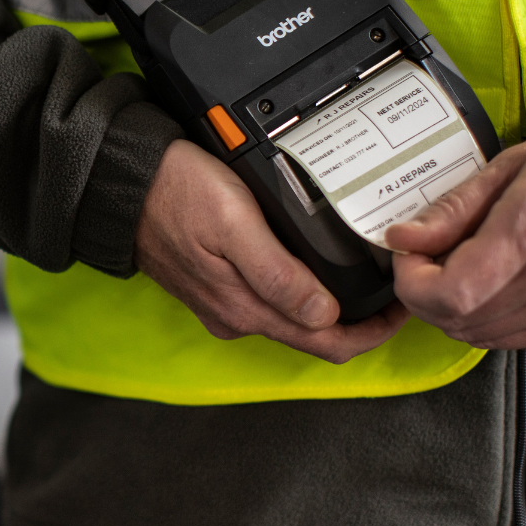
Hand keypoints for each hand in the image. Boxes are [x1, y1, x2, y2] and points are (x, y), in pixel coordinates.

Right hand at [135, 139, 408, 362]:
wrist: (122, 182)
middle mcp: (238, 314)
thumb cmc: (177, 192)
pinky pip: (272, 299)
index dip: (373, 333)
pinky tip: (318, 266)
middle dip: (361, 321)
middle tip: (395, 288)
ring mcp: (226, 301)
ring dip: (334, 306)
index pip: (327, 343)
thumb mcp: (233, 224)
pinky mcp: (218, 283)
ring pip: (294, 317)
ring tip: (366, 274)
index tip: (403, 306)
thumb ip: (278, 273)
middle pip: (315, 334)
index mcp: (246, 307)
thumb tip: (325, 315)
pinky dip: (305, 291)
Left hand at [385, 118, 525, 349]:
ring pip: (478, 335)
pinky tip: (485, 283)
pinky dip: (481, 318)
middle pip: (458, 320)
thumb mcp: (505, 167)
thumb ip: (450, 211)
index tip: (408, 253)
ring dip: (450, 309)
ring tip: (456, 266)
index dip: (413, 283)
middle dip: (424, 294)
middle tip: (425, 257)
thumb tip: (401, 239)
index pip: (451, 293)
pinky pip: (507, 338)